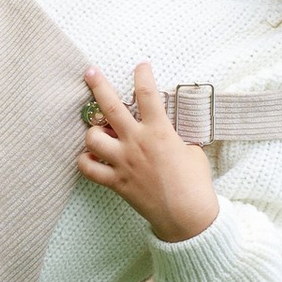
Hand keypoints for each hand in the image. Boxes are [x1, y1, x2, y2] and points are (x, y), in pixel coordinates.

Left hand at [77, 61, 218, 241]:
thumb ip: (173, 137)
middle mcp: (137, 142)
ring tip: (99, 131)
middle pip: (110, 107)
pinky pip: (89, 168)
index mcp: (159, 131)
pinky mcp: (116, 182)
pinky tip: (91, 157)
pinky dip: (86, 161)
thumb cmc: (195, 182)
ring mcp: (123, 162)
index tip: (140, 66)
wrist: (188, 216)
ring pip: (92, 137)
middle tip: (90, 72)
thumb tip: (163, 131)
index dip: (142, 75)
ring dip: (92, 131)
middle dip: (98, 85)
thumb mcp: (191, 150)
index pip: (147, 94)